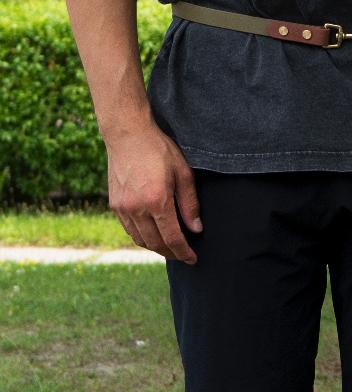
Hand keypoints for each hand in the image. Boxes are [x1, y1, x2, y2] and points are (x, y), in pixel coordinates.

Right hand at [105, 119, 201, 263]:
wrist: (127, 133)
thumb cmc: (159, 150)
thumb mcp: (183, 174)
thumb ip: (190, 205)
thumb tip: (196, 229)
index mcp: (157, 201)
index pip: (173, 238)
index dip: (184, 252)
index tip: (193, 259)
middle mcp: (137, 208)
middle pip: (156, 244)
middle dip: (172, 254)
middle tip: (183, 256)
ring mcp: (123, 207)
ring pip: (141, 240)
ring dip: (156, 248)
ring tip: (170, 248)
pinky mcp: (114, 204)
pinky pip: (130, 230)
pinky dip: (143, 237)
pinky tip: (154, 235)